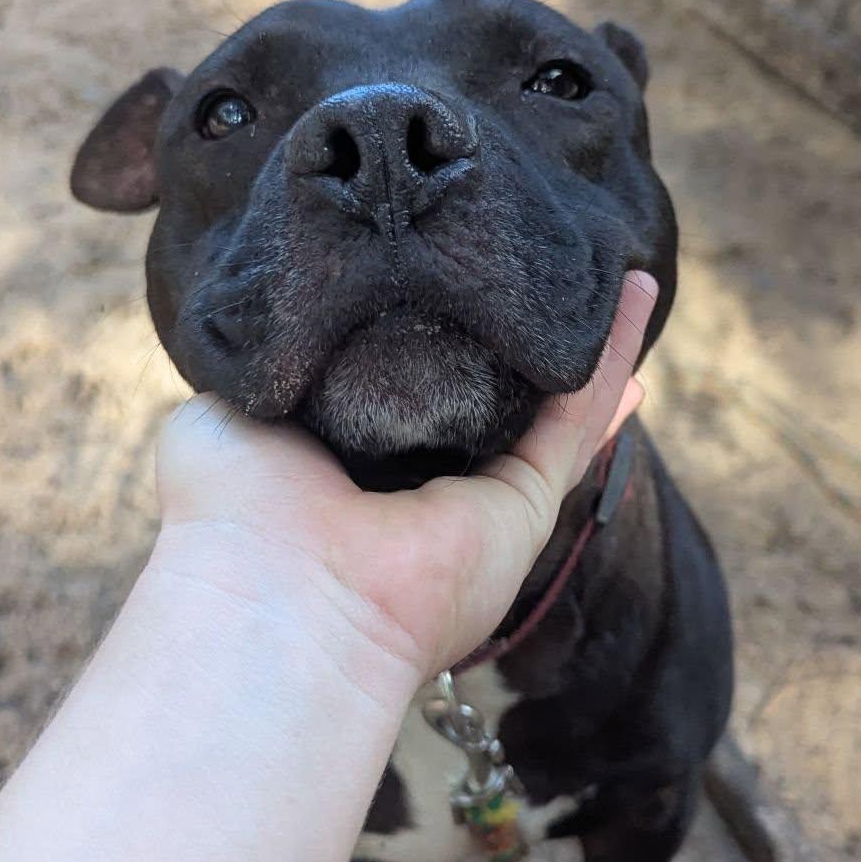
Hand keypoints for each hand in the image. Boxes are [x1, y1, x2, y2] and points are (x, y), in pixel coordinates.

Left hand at [154, 272, 656, 686]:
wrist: (278, 594)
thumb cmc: (228, 514)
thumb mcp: (223, 413)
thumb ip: (259, 366)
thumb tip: (279, 329)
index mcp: (343, 466)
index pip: (399, 385)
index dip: (428, 329)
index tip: (449, 271)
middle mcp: (416, 484)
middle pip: (486, 394)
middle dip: (519, 338)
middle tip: (544, 267)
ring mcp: (477, 499)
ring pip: (549, 400)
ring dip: (588, 337)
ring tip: (622, 269)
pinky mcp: (522, 506)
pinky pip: (578, 415)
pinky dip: (613, 353)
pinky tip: (636, 290)